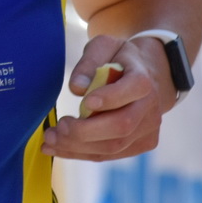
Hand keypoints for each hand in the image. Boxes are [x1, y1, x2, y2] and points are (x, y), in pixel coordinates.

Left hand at [43, 35, 171, 161]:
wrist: (148, 76)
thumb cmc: (119, 59)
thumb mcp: (104, 47)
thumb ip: (89, 63)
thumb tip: (77, 88)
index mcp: (144, 79)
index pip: (134, 88)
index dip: (110, 98)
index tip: (84, 102)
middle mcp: (151, 108)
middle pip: (122, 126)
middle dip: (85, 131)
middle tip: (58, 127)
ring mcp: (148, 130)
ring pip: (113, 147)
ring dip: (77, 147)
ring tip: (50, 139)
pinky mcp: (140, 145)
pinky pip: (109, 155)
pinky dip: (80, 154)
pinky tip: (58, 148)